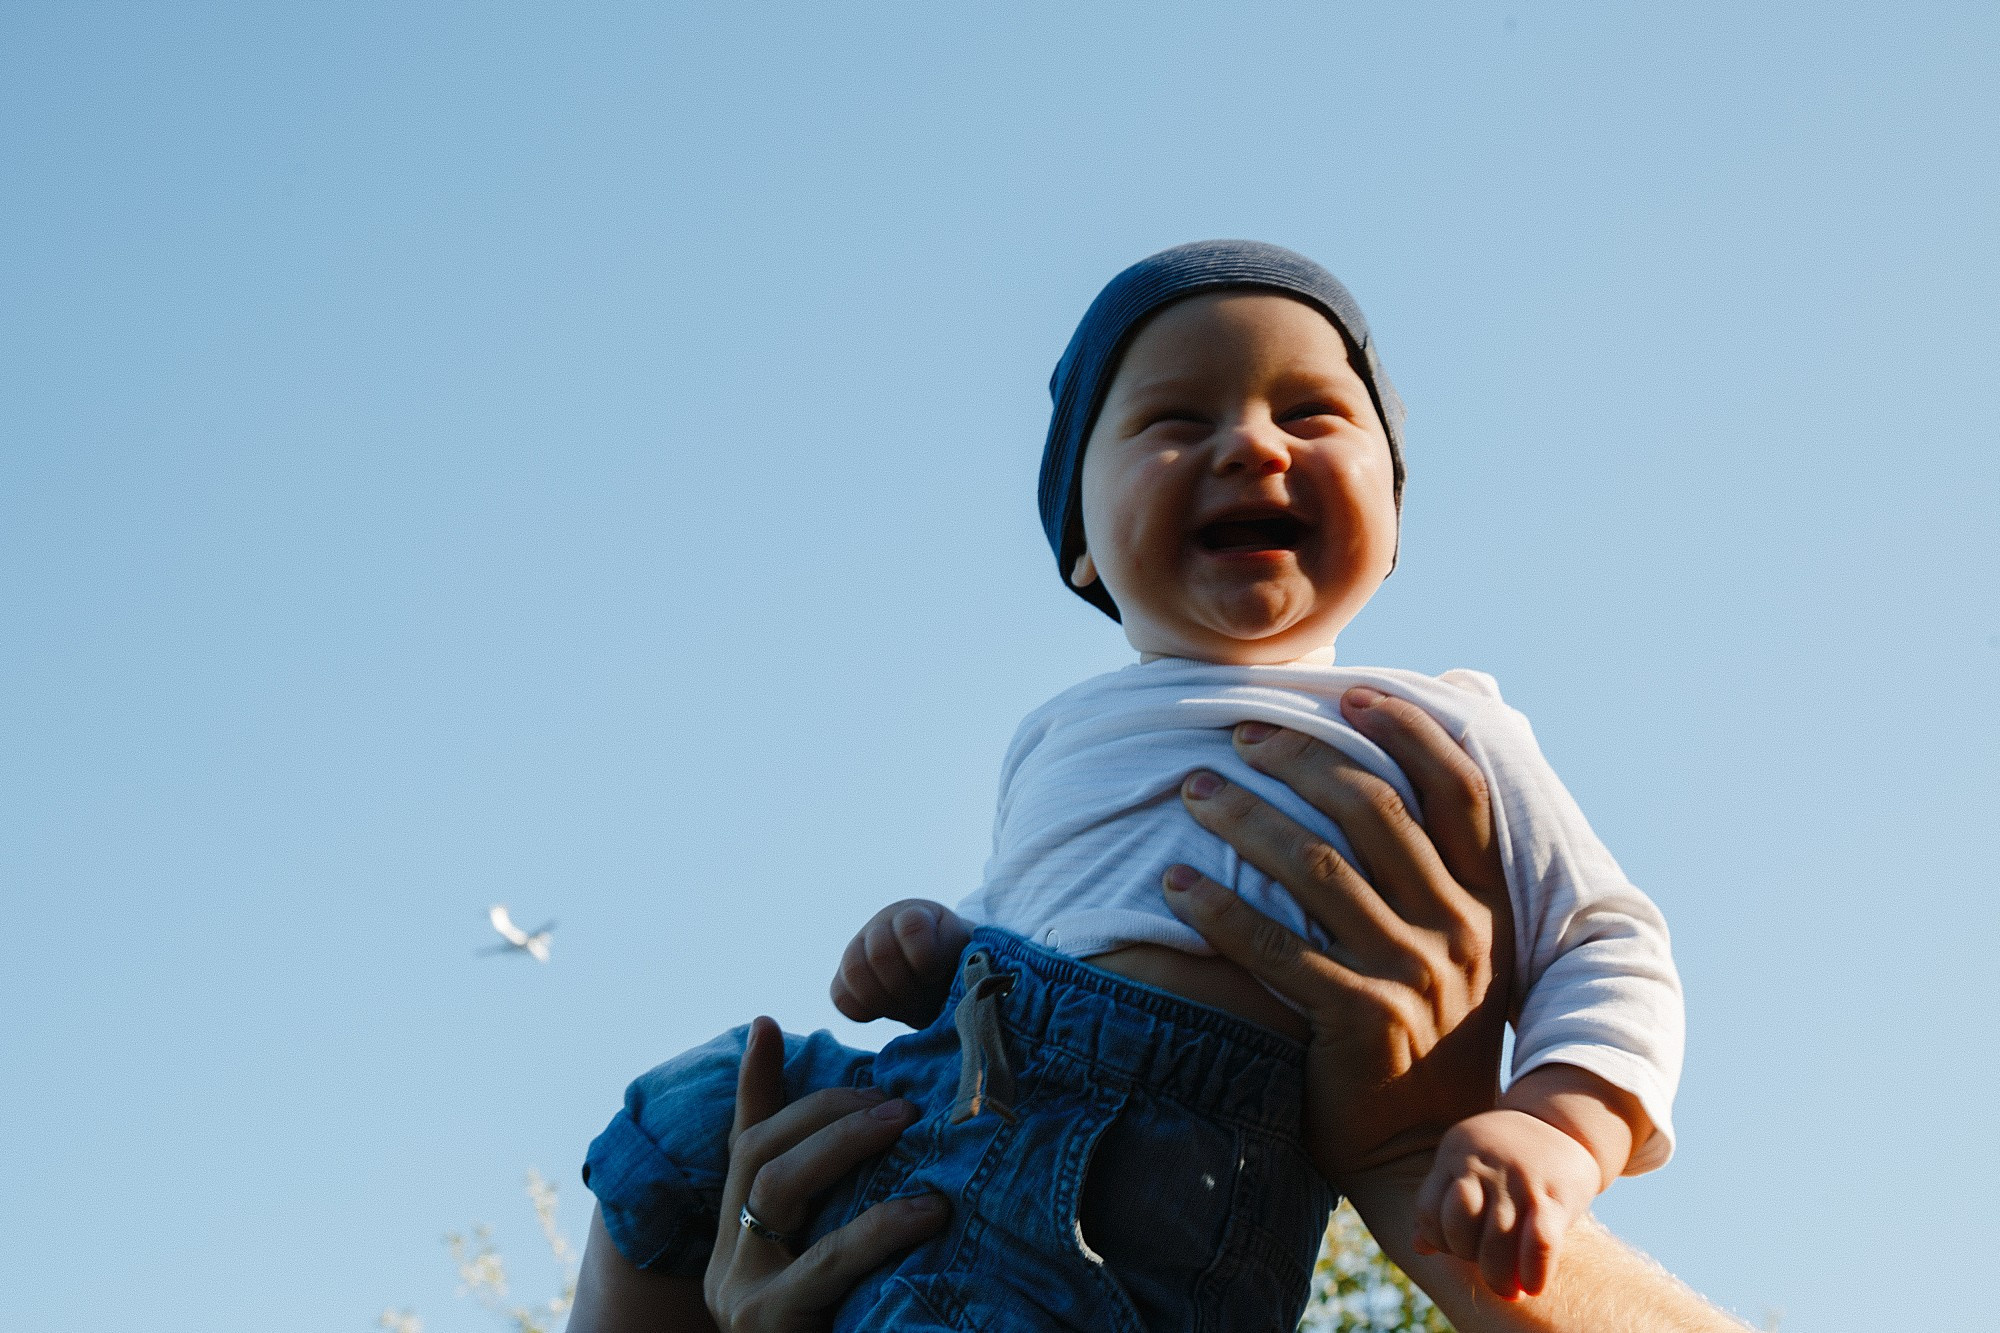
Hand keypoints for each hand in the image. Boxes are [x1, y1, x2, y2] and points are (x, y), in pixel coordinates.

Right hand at [703, 1017, 949, 1330]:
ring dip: (843, 1146)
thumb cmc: (842, 1328)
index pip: (742, 1143)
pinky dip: (878, 1227)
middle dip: (823, 1113)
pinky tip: (927, 1210)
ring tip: (906, 1123)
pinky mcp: (773, 1327)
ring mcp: (744, 1298)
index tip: (769, 1024)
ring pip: (778, 1192)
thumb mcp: (827, 1252)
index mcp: (736, 1237)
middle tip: (892, 1095)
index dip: (756, 1084)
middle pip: (760, 1157)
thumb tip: (806, 1067)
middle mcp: (727, 1263)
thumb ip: (821, 1181)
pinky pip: (827, 1262)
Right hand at [829, 900, 971, 1028]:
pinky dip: (862, 1009)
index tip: (938, 974)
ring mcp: (860, 949)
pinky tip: (883, 1012)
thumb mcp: (971, 958)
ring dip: (883, 999)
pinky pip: (840, 996)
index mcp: (918, 915)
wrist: (942, 976)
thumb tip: (967, 982)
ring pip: (854, 971)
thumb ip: (969, 961)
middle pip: (879, 954)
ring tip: (905, 1006)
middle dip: (905, 986)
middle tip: (923, 997)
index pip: (911, 927)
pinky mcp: (845, 978)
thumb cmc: (962, 967)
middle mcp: (884, 925)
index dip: (925, 962)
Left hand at [1161, 685, 1514, 1186]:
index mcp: (1485, 903)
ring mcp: (1413, 975)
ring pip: (1318, 870)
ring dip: (1247, 820)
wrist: (1426, 1146)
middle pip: (1374, 813)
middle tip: (1241, 736)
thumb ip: (1442, 874)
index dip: (1410, 734)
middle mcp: (1459, 930)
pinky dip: (1221, 910)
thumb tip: (1415, 786)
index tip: (1354, 693)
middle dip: (1302, 760)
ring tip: (1195, 791)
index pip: (1459, 793)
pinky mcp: (1362, 1022)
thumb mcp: (1463, 950)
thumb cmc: (1429, 1033)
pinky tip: (1177, 884)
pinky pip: (1277, 950)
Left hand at [1414, 1109, 1599, 1299]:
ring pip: (1496, 1239)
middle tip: (1484, 1265)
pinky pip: (1539, 1242)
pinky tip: (1533, 1286)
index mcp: (1454, 1155)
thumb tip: (1418, 1246)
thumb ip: (1442, 1200)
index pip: (1428, 1209)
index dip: (1437, 1240)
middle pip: (1458, 1224)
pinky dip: (1533, 1272)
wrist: (1562, 1121)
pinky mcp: (1556, 1196)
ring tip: (1508, 1289)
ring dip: (1498, 1276)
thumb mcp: (1465, 1163)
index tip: (1456, 1250)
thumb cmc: (1505, 1155)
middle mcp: (1484, 1165)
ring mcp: (1519, 1180)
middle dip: (1466, 1254)